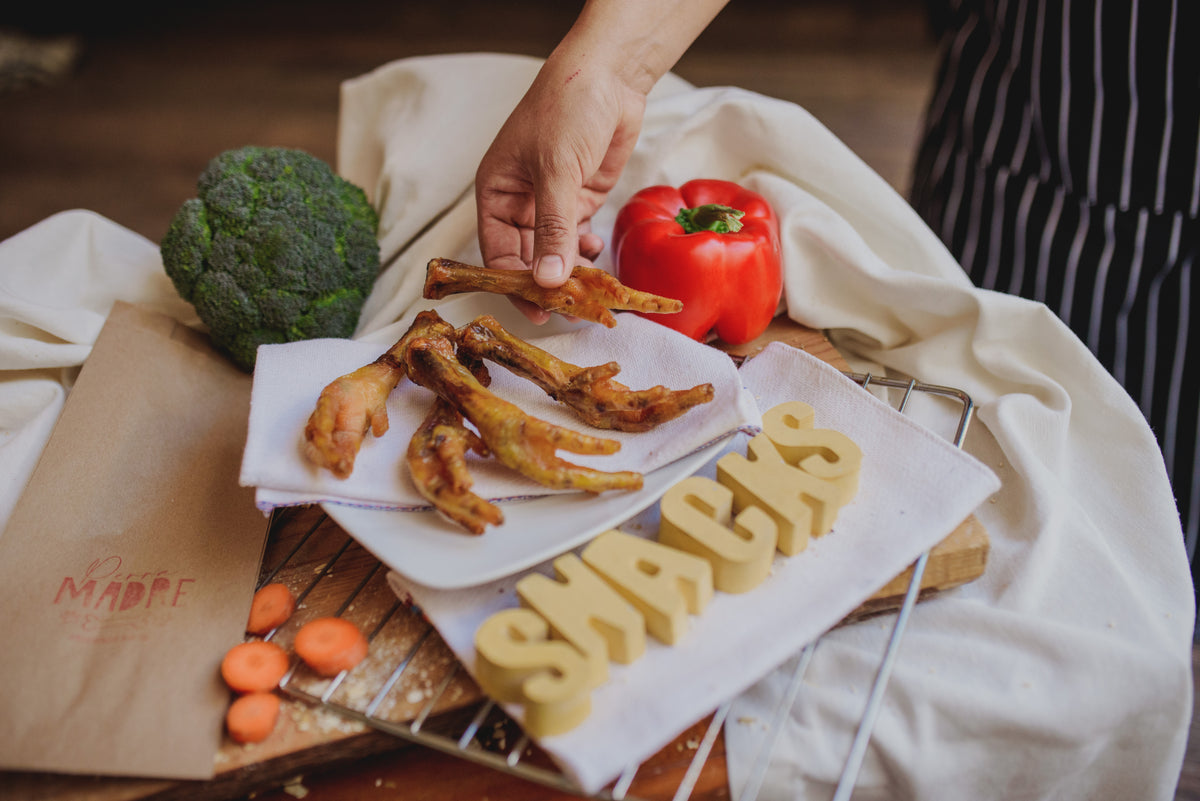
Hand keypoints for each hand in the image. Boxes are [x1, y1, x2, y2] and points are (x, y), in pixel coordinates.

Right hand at [474, 0, 729, 323]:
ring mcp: (550, 202)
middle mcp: (519, 201)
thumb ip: (553, 230)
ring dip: (568, 271)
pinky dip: (585, 252)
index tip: (537, 311)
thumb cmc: (568, 109)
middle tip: (570, 308)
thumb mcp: (557, 171)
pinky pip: (576, 238)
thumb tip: (547, 282)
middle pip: (525, 258)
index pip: (496, 253)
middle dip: (546, 283)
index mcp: (496, 192)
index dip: (514, 285)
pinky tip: (596, 257)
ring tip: (588, 287)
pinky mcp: (579, 199)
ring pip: (553, 252)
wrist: (610, 74)